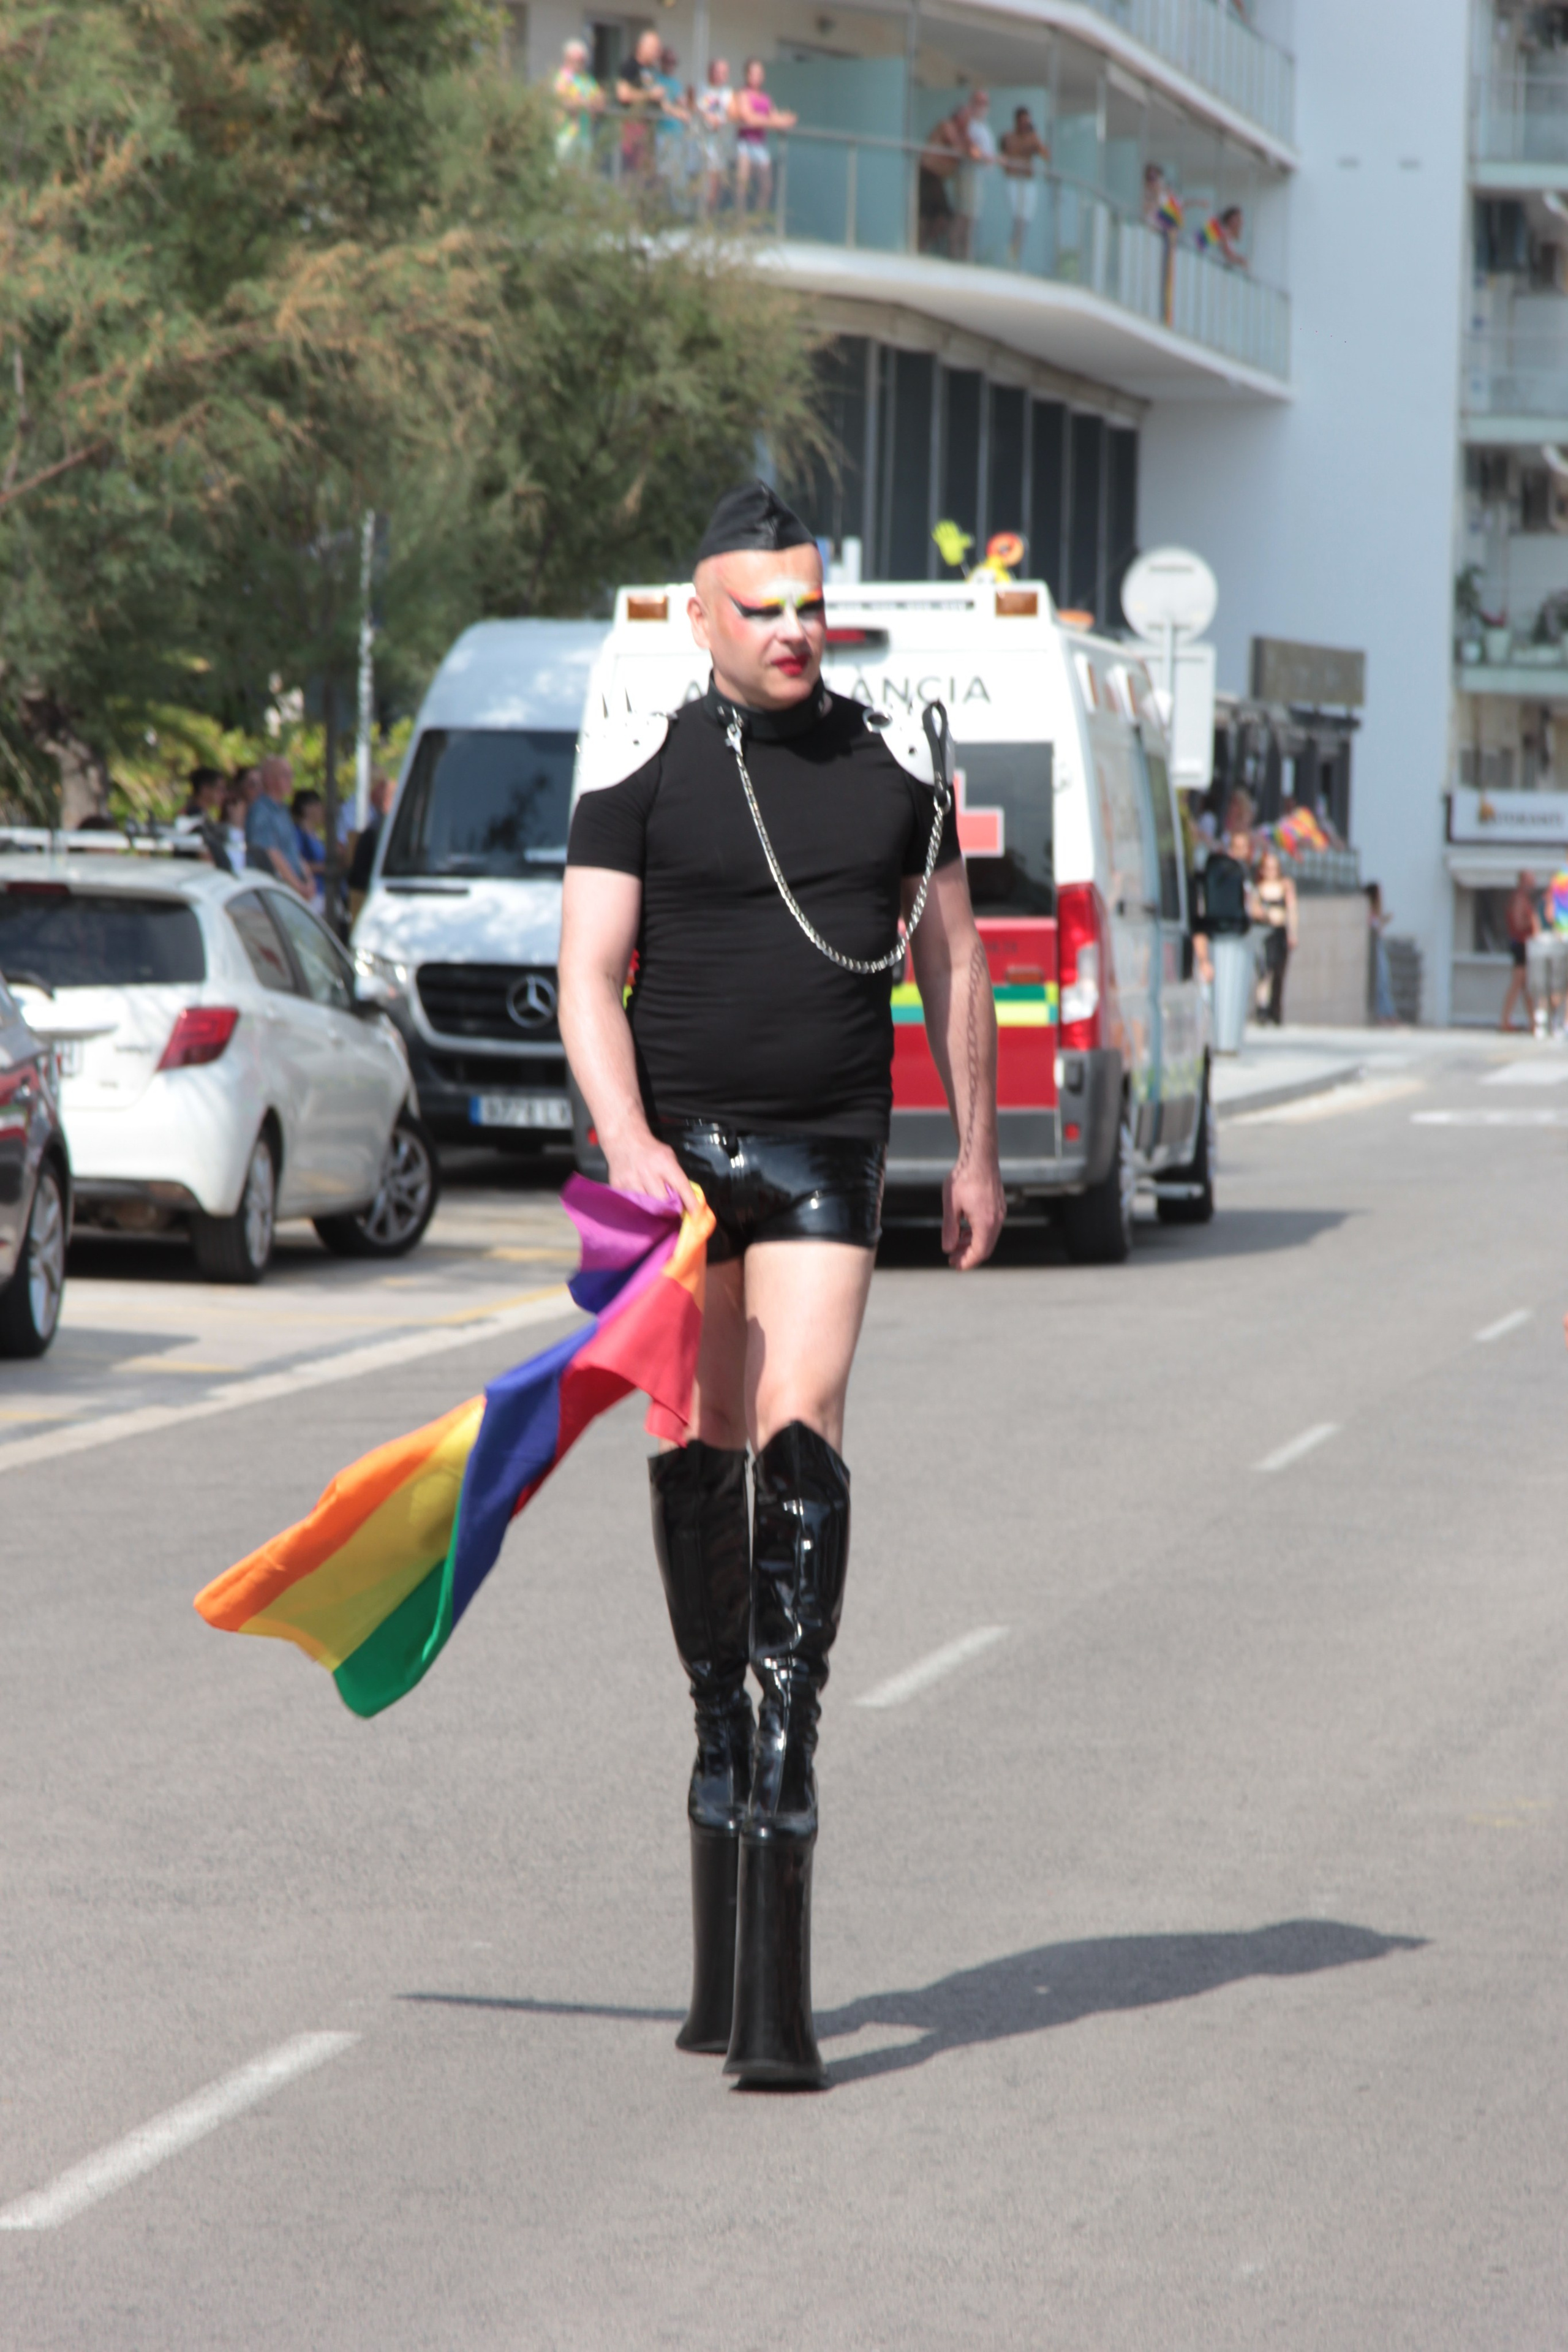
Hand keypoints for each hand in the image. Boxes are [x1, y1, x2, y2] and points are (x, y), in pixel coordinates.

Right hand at [603, 1127, 697, 1215]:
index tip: (694, 1214)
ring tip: (656, 1211)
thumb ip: (676, 1176)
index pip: (681, 1186)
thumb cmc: (650, 1149)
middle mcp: (647, 1171)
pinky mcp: (618, 1185)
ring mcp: (631, 1179)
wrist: (623, 1139)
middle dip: (669, 1210)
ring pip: (646, 1206)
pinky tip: (640, 1204)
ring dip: (652, 1210)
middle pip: (662, 1201)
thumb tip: (685, 1200)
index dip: (689, 1202)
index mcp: (664, 1162)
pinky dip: (637, 1207)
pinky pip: (631, 1204)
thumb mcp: (668, 1156)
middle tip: (672, 1213)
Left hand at [942, 1153, 1005, 1269]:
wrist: (979, 1157)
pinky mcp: (998, 1206)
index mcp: (986, 1222)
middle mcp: (997, 1220)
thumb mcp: (951, 1206)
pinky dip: (977, 1232)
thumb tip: (948, 1248)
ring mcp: (999, 1212)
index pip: (979, 1252)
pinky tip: (964, 1230)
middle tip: (952, 1258)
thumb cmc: (964, 1178)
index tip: (954, 1265)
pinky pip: (989, 1226)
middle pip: (985, 1247)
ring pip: (988, 1237)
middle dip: (968, 1255)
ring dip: (972, 1244)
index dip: (966, 1262)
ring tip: (955, 1245)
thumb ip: (949, 1229)